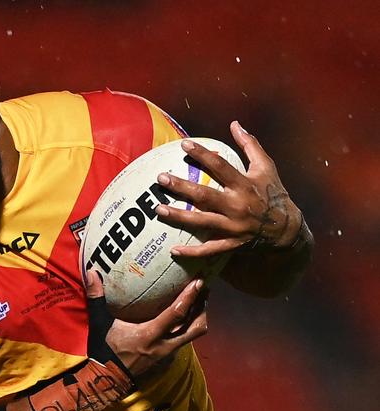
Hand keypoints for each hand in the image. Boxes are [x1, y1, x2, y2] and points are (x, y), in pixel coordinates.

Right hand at [85, 270, 207, 377]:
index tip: (198, 281)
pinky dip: (187, 327)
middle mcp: (164, 346)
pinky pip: (184, 340)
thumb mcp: (100, 324)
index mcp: (149, 335)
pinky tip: (183, 316)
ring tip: (198, 300)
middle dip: (202, 307)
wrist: (107, 380)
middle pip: (196, 327)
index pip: (176, 315)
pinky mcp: (166, 358)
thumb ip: (97, 298)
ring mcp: (167, 354)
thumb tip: (91, 272)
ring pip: (192, 335)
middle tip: (203, 288)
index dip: (189, 298)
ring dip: (197, 317)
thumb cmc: (104, 351)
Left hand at [154, 120, 303, 258]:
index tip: (184, 145)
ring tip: (159, 210)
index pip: (220, 165)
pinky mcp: (232, 244)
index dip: (202, 154)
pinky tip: (174, 251)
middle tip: (161, 179)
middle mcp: (237, 205)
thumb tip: (235, 124)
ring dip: (179, 217)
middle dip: (181, 187)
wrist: (286, 229)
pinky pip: (209, 250)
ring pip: (202, 222)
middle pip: (204, 195)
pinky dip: (192, 252)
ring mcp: (233, 227)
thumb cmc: (273, 193)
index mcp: (244, 184)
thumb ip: (250, 145)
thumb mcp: (265, 167)